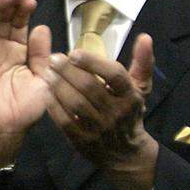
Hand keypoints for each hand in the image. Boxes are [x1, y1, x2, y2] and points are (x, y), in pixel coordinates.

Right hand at [0, 0, 50, 139]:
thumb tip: (41, 28)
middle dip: (10, 4)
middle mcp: (1, 49)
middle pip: (3, 20)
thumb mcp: (43, 79)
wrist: (7, 131)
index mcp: (18, 52)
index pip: (19, 25)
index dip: (23, 10)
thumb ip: (42, 54)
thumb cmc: (26, 109)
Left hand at [41, 34, 157, 189]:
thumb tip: (145, 36)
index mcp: (130, 96)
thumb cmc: (129, 112)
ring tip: (46, 71)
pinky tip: (44, 91)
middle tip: (53, 58)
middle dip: (69, 71)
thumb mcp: (139, 88)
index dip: (93, 62)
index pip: (114, 75)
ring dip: (58, 86)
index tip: (74, 52)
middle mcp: (116, 112)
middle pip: (90, 88)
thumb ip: (142, 62)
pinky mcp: (82, 140)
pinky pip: (64, 121)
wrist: (125, 153)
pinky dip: (53, 105)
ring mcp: (98, 128)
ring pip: (75, 104)